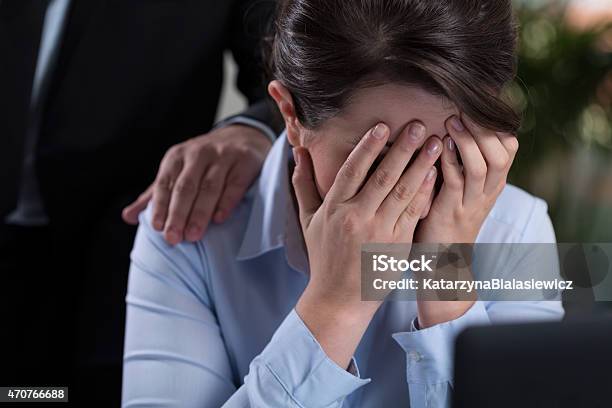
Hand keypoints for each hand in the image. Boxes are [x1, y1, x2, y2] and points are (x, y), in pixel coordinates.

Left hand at [122, 125, 270, 244]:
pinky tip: (219, 219)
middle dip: (178, 214)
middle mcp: (198, 153)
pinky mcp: (244, 162)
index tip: (157, 228)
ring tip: (193, 235)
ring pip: (209, 187)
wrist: (243, 138)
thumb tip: (128, 217)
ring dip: (199, 213)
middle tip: (173, 238)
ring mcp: (223, 156)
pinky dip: (226, 202)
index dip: (160, 206)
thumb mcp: (177, 172)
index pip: (165, 183)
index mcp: (177, 156)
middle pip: (186, 187)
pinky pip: (234, 184)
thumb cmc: (205, 162)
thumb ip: (155, 195)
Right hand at [293, 122, 441, 367]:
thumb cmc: (324, 256)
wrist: (340, 298)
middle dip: (402, 148)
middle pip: (383, 176)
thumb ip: (304, 184)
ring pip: (403, 192)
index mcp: (334, 209)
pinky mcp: (398, 245)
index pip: (352, 170)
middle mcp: (357, 218)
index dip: (368, 147)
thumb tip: (298, 153)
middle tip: (418, 125)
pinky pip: (414, 214)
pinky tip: (435, 175)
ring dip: (421, 165)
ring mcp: (380, 232)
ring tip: (435, 144)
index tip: (382, 126)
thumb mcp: (308, 220)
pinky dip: (425, 192)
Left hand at [416, 115, 518, 243]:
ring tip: (452, 121)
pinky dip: (449, 161)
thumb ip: (465, 161)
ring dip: (466, 141)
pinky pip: (455, 183)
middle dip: (483, 128)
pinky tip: (440, 146)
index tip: (477, 106)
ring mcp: (471, 203)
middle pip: (500, 154)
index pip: (509, 148)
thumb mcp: (464, 187)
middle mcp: (488, 192)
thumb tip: (457, 123)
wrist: (443, 258)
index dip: (495, 126)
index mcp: (494, 183)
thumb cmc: (448, 214)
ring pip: (481, 167)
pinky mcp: (450, 212)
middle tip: (463, 109)